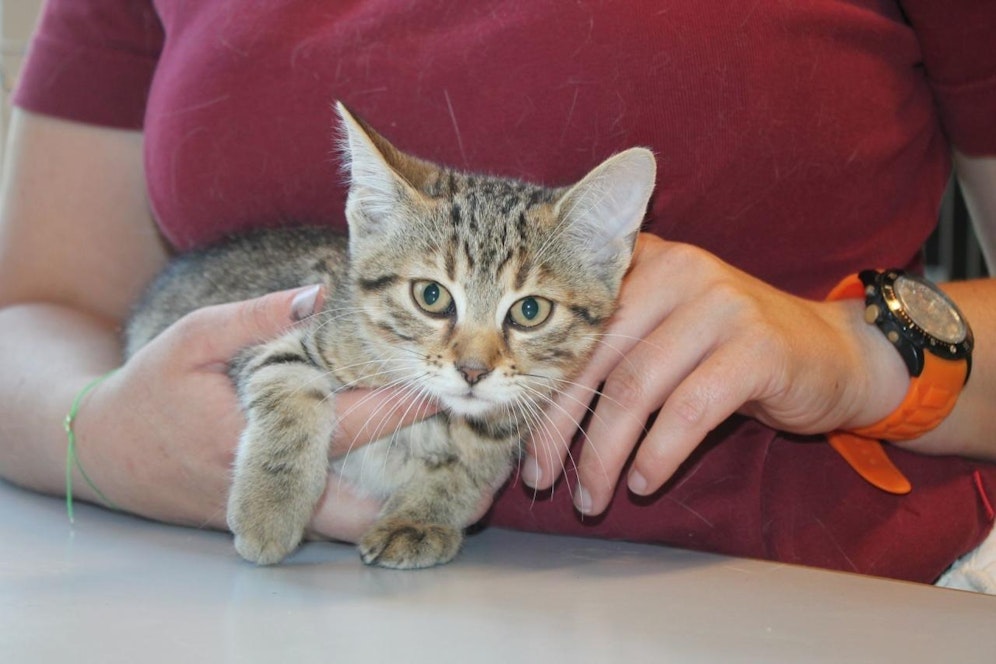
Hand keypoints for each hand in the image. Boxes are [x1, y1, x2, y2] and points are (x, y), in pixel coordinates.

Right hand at [74, 286, 437, 542]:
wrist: (98, 455)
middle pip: (361, 496)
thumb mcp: (194, 336)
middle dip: (414, 482)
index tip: (447, 384)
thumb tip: (320, 291)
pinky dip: (362, 501)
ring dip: (393, 496)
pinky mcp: (267, 518)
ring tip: (448, 470)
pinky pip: (325, 517)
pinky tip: (398, 479)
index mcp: (262, 431)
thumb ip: (258, 317)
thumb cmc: (150, 389)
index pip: (352, 421)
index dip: (404, 402)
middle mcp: (273, 481)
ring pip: (346, 518)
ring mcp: (269, 509)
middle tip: (463, 450)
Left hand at [524, 234, 907, 514]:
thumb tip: (533, 419)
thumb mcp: (663, 334)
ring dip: (604, 454)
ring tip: (589, 497)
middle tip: (539, 478)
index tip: (514, 440)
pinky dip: (659, 454)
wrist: (832, 354)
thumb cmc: (728, 352)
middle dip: (558, 427)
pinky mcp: (757, 346)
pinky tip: (644, 483)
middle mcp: (676, 270)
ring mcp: (719, 305)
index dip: (537, 388)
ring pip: (635, 389)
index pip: (569, 326)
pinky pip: (688, 410)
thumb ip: (609, 352)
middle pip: (593, 358)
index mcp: (640, 261)